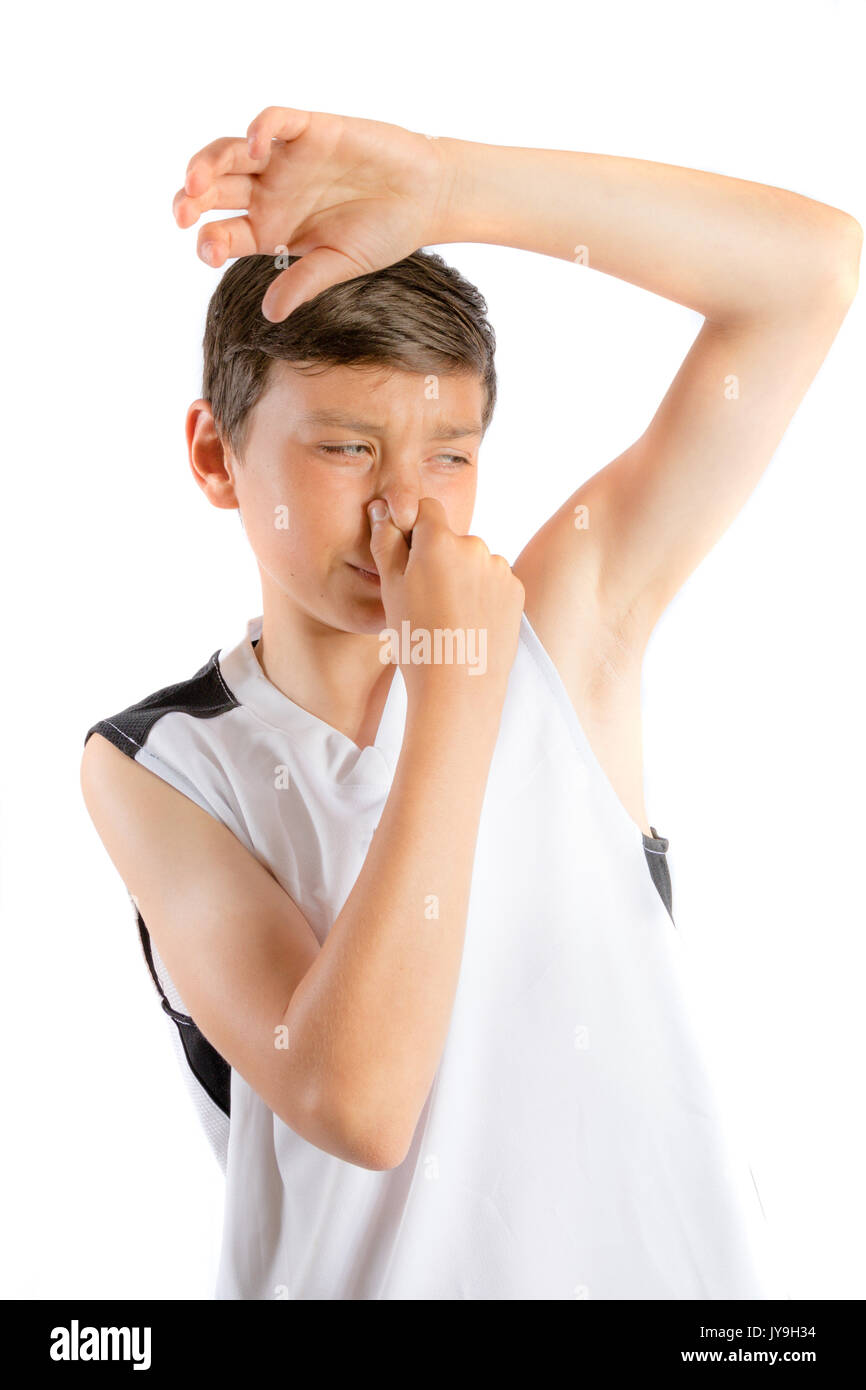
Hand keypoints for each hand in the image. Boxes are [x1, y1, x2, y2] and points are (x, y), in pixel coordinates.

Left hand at [172, 106, 456, 321]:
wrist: (426, 198)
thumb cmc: (385, 233)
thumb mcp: (341, 265)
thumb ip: (304, 283)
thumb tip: (271, 314)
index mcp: (272, 229)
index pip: (224, 232)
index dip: (208, 240)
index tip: (208, 252)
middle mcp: (271, 192)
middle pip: (216, 189)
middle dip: (192, 199)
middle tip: (182, 213)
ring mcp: (287, 159)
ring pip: (231, 152)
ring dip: (208, 162)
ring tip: (196, 180)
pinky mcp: (311, 130)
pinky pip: (275, 121)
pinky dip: (260, 129)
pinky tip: (254, 146)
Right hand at [367, 497, 524, 709]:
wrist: (458, 689)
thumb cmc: (417, 640)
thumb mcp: (391, 590)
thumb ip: (386, 543)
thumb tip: (381, 510)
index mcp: (439, 540)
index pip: (426, 509)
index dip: (414, 529)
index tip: (408, 559)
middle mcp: (475, 545)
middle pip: (451, 539)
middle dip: (439, 558)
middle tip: (425, 600)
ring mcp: (499, 568)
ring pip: (473, 562)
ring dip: (462, 578)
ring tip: (449, 618)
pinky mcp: (516, 591)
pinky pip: (493, 582)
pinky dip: (482, 595)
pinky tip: (470, 623)